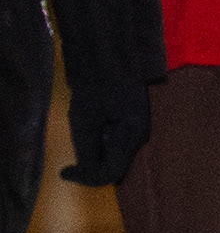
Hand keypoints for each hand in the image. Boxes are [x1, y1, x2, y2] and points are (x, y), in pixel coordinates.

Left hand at [61, 74, 149, 189]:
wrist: (113, 54)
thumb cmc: (97, 84)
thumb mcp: (84, 120)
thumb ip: (87, 150)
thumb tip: (81, 173)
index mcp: (130, 137)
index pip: (110, 173)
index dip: (86, 178)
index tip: (65, 171)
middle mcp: (140, 137)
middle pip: (114, 163)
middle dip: (92, 159)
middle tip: (77, 136)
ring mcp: (140, 128)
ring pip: (116, 152)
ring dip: (97, 147)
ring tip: (86, 123)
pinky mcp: (136, 120)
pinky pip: (118, 140)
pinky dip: (102, 137)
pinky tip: (96, 119)